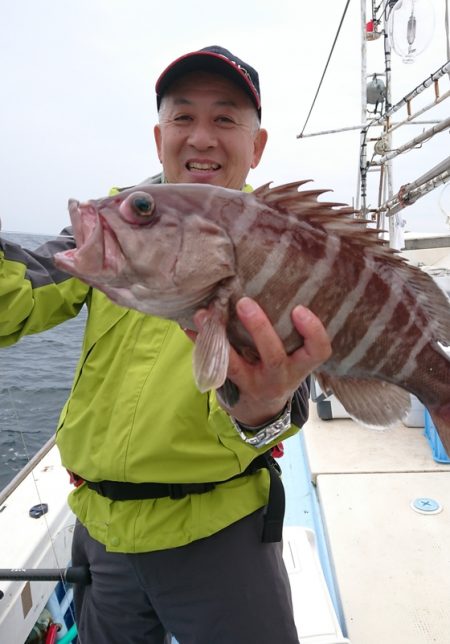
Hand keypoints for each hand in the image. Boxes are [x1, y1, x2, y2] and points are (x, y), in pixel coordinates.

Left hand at [196, 296, 331, 425]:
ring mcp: (254, 384)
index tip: (299, 308)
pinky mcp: (232, 385)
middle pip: (274, 356)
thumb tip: (277, 280)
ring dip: (218, 338)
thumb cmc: (281, 369)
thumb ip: (292, 331)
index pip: (319, 351)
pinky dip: (200, 344)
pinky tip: (188, 327)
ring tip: (204, 314)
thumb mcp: (296, 357)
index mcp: (301, 365)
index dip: (313, 331)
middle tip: (245, 302)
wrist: (263, 410)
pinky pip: (213, 365)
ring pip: (236, 365)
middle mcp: (280, 376)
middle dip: (259, 328)